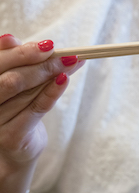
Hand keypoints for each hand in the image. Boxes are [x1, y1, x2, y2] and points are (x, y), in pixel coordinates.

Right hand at [0, 34, 83, 171]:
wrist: (14, 150)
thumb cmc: (15, 109)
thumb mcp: (17, 84)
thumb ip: (22, 64)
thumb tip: (37, 42)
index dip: (20, 52)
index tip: (47, 45)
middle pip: (11, 78)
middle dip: (41, 63)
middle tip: (66, 54)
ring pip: (25, 92)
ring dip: (52, 73)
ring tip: (73, 62)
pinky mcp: (11, 136)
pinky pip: (35, 109)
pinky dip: (52, 92)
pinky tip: (64, 79)